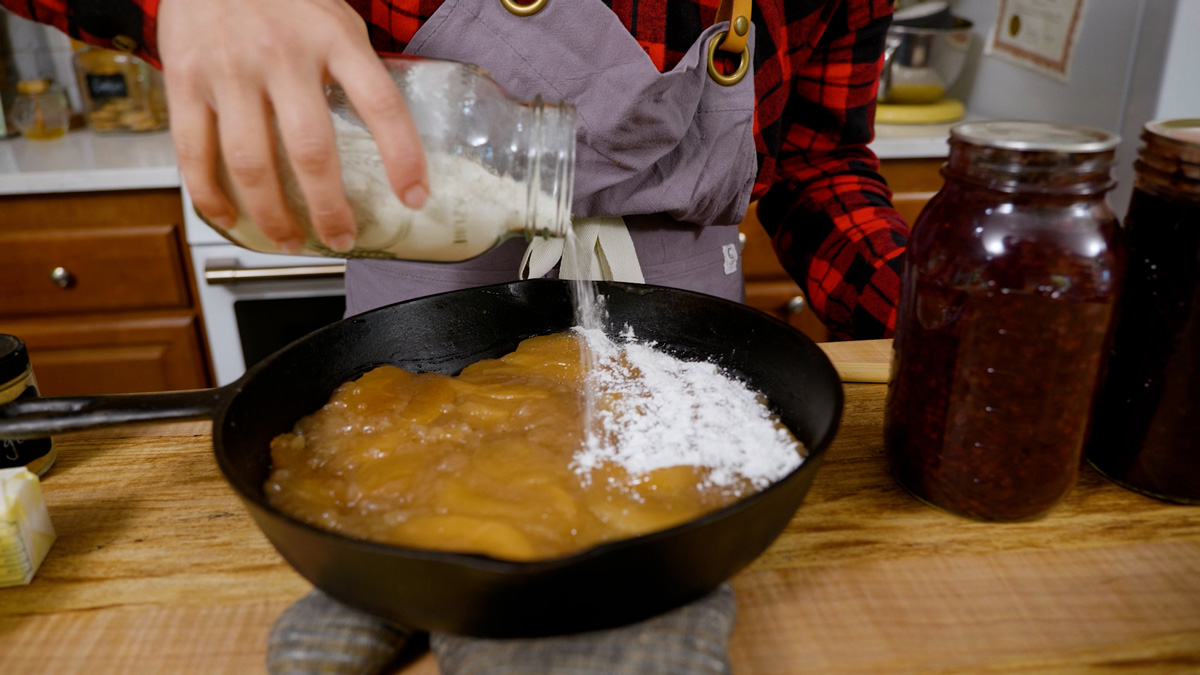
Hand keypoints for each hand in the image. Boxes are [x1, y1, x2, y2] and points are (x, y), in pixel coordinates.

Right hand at [158, 0, 428, 252]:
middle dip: (329, 207)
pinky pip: (194, 151)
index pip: (381, 104)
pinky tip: (229, 218)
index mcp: (333, 38)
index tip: (415, 197)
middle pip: (311, 149)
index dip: (403, 156)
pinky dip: (210, 195)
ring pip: (251, 162)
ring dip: (272, 214)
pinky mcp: (184, 79)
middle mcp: (282, 55)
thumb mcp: (335, 20)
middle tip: (341, 237)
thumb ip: (354, 72)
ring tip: (289, 239)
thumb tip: (389, 139)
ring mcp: (229, 69)